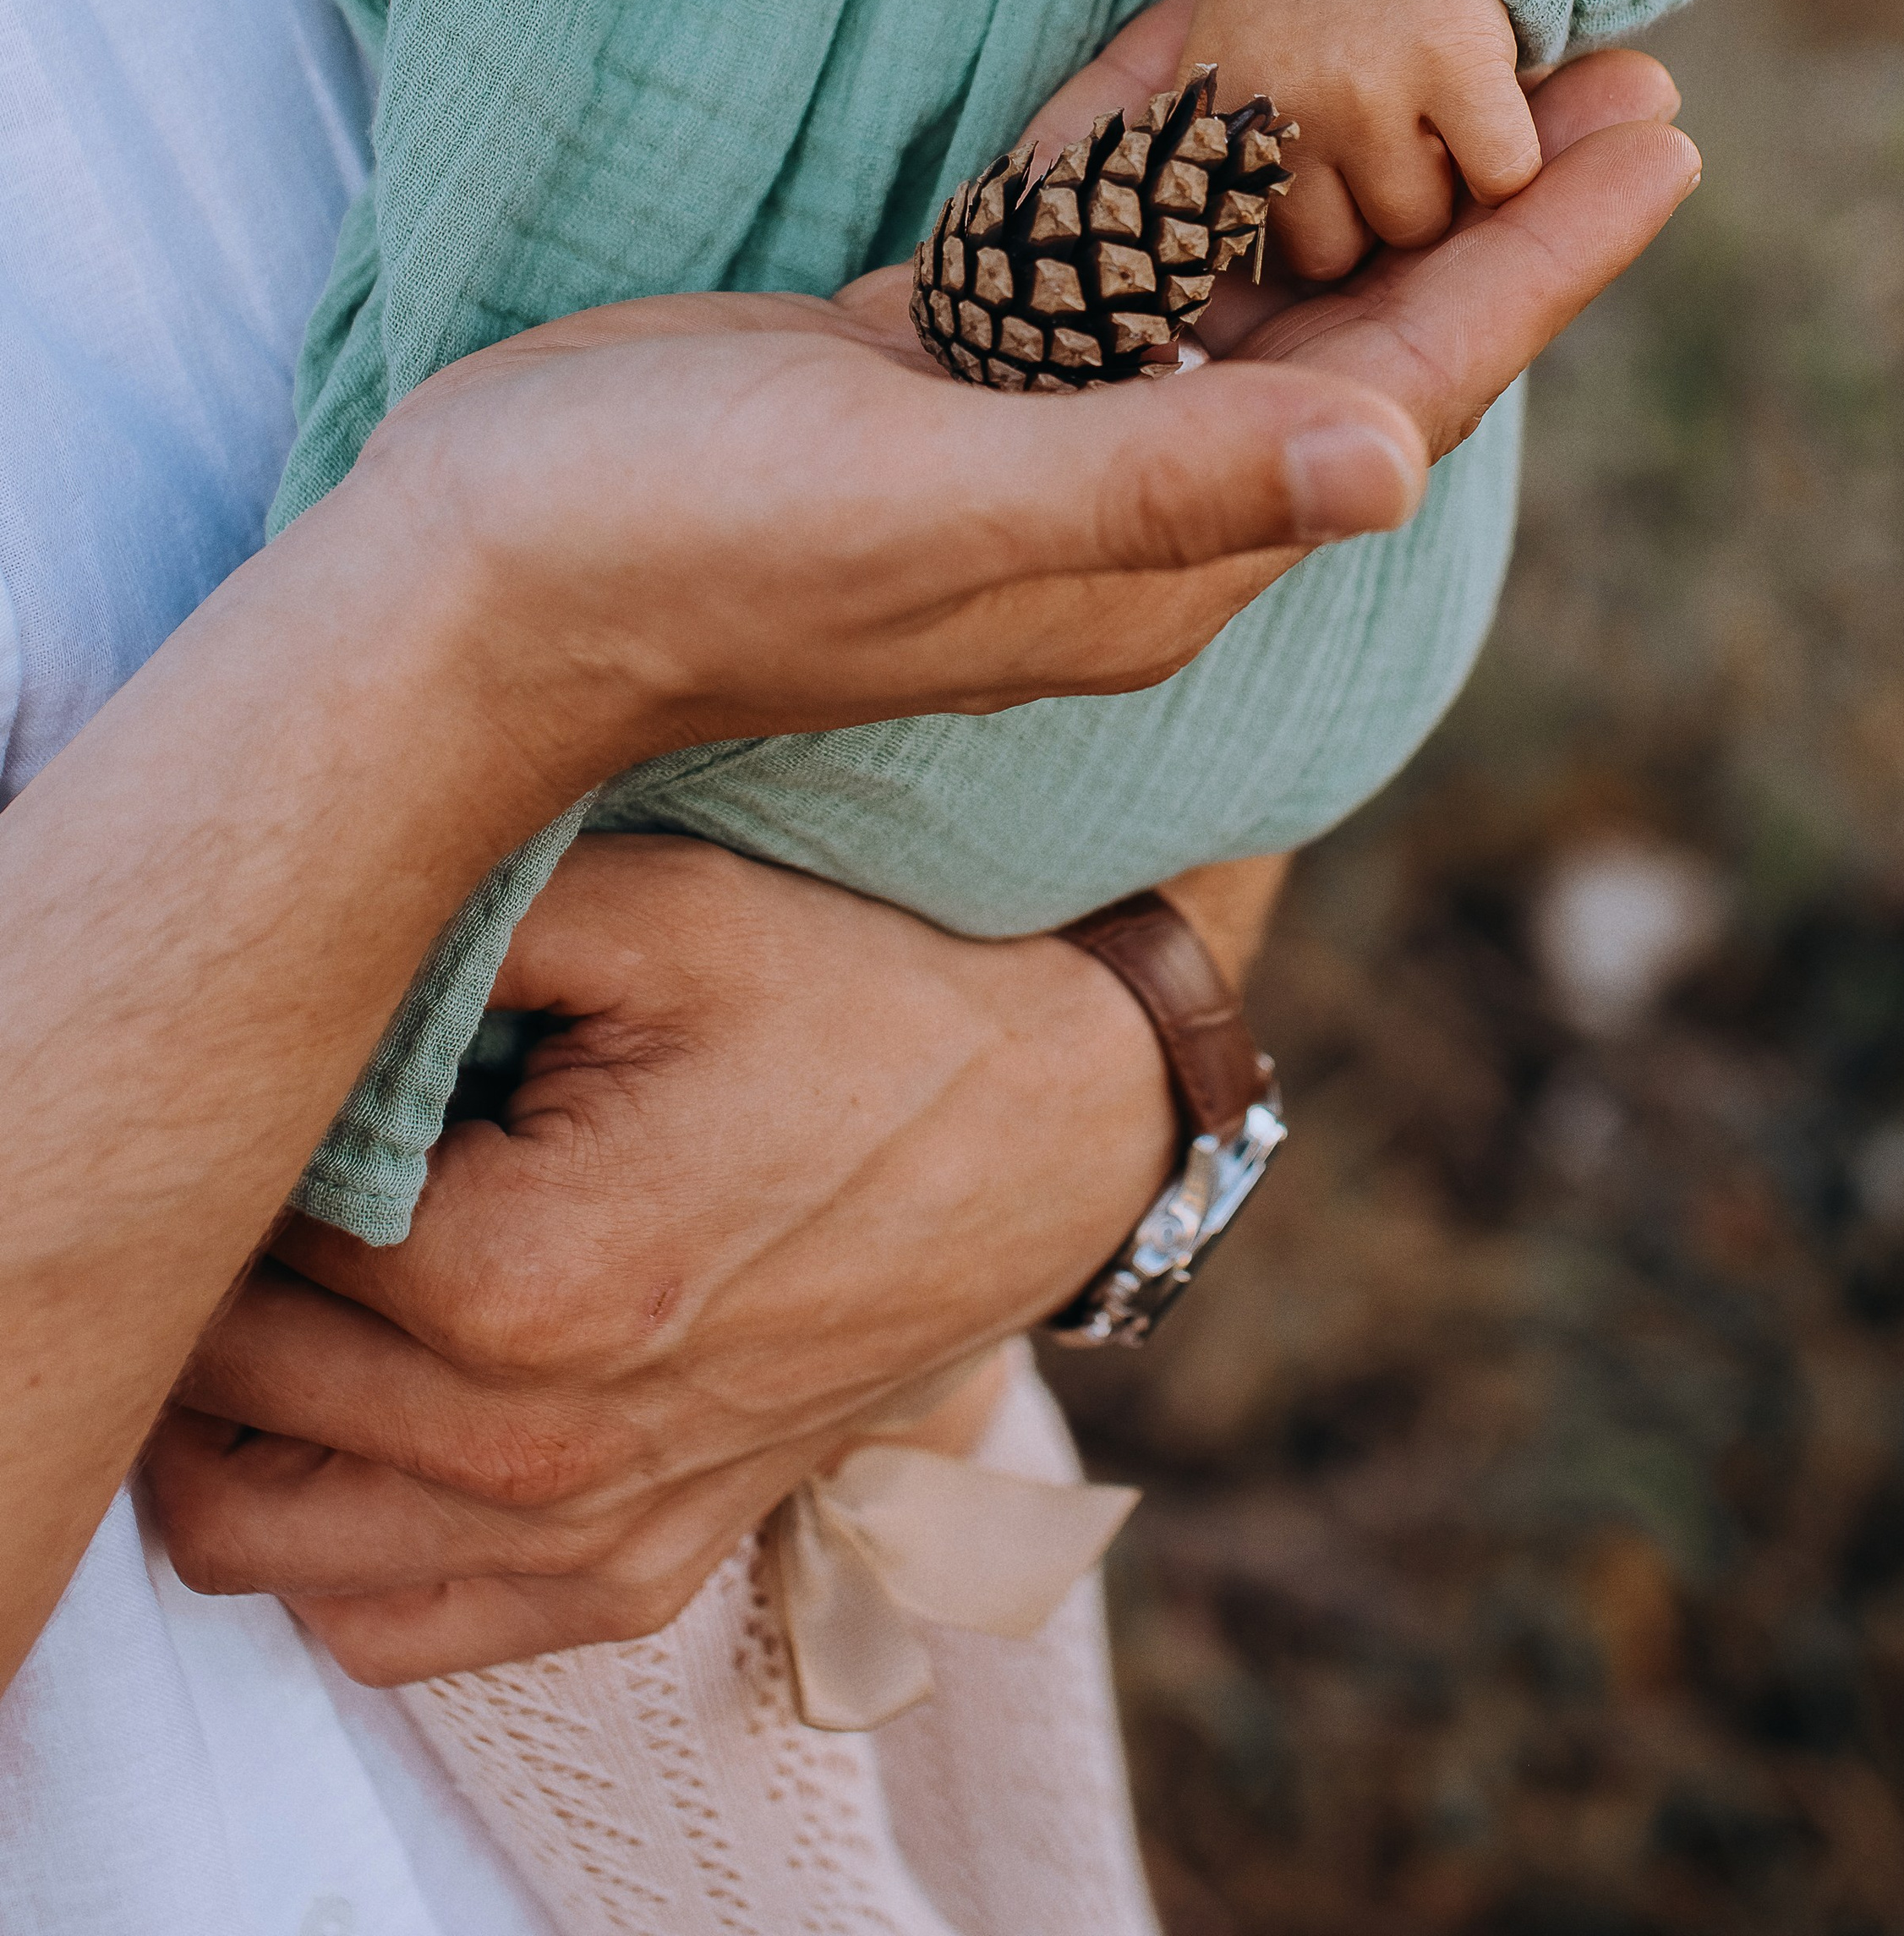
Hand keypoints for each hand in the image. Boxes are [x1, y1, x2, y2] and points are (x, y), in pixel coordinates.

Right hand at [145, 40, 1691, 1682]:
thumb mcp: (947, 508)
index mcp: (1161, 545)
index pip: (1402, 384)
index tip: (1665, 139)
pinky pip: (1083, 225)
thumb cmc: (702, 549)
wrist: (480, 571)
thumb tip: (1393, 454)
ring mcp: (1021, 418)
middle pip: (1347, 315)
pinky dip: (1156, 129)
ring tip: (1464, 33)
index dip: (1545, 262)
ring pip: (1222, 264)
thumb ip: (1168, 481)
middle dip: (1488, 194)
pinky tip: (1223, 35)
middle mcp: (1117, 484)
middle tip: (1619, 59)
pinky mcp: (928, 353)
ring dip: (1344, 150)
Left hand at [150, 838, 1188, 1679]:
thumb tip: (295, 953)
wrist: (1051, 1131)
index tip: (308, 1054)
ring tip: (297, 1267)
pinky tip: (372, 1394)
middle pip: (231, 1383)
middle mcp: (543, 1451)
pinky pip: (379, 1622)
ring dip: (236, 1405)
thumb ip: (454, 923)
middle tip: (283, 1138)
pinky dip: (330, 1528)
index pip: (250, 1232)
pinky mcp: (632, 1578)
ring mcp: (589, 1539)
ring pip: (256, 1532)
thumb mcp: (663, 910)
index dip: (251, 1126)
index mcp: (528, 1283)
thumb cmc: (858, 1003)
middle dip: (224, 1256)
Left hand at [1183, 0, 1542, 281]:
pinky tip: (1496, 90)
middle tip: (1401, 134)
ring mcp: (1363, 95)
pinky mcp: (1452, 66)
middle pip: (1343, 253)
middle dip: (1374, 210)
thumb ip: (1254, 133)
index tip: (1337, 183)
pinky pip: (1505, 177)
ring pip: (1423, 221)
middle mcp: (1278, 112)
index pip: (1262, 243)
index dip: (1315, 220)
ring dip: (1448, 178)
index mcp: (1215, 110)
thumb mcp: (1247, 36)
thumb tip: (1310, 253)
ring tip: (1441, 98)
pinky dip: (1516, 151)